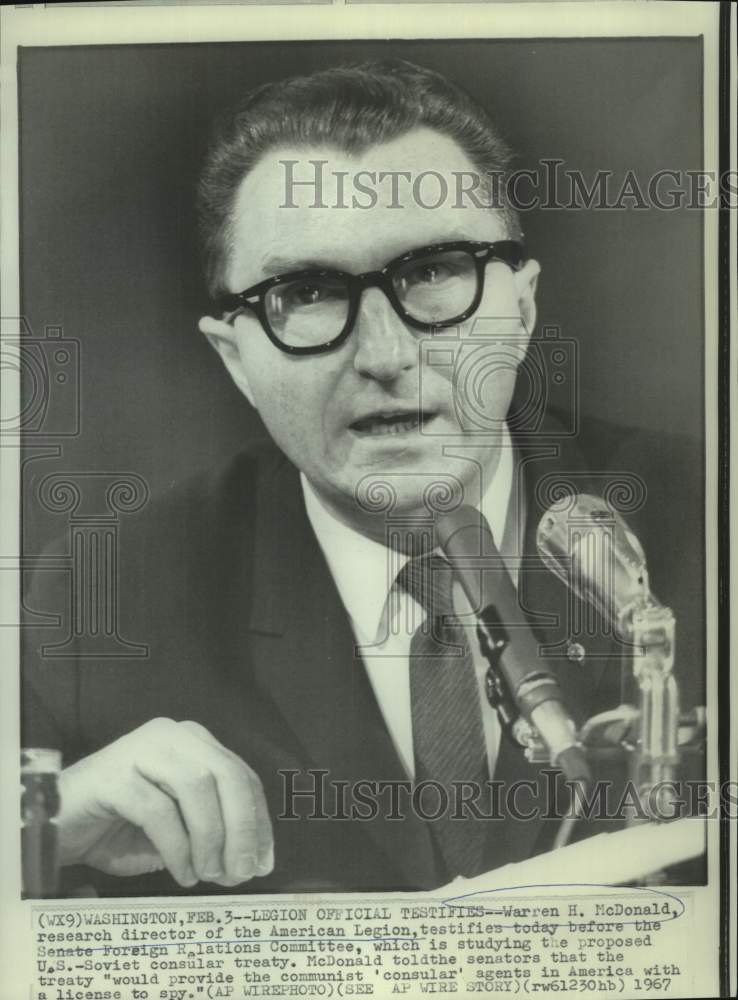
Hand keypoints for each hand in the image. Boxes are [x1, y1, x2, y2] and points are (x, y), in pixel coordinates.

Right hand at [57, 718, 273, 887]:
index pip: (241, 775)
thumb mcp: (179, 829)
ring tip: (208, 874)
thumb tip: (252, 861)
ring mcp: (142, 749)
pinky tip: (182, 873)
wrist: (57, 826)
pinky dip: (177, 848)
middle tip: (241, 871)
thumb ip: (215, 834)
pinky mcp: (114, 773)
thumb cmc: (120, 827)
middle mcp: (173, 735)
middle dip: (242, 827)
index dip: (258, 820)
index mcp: (194, 742)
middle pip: (226, 774)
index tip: (262, 862)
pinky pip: (158, 810)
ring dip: (210, 838)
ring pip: (196, 787)